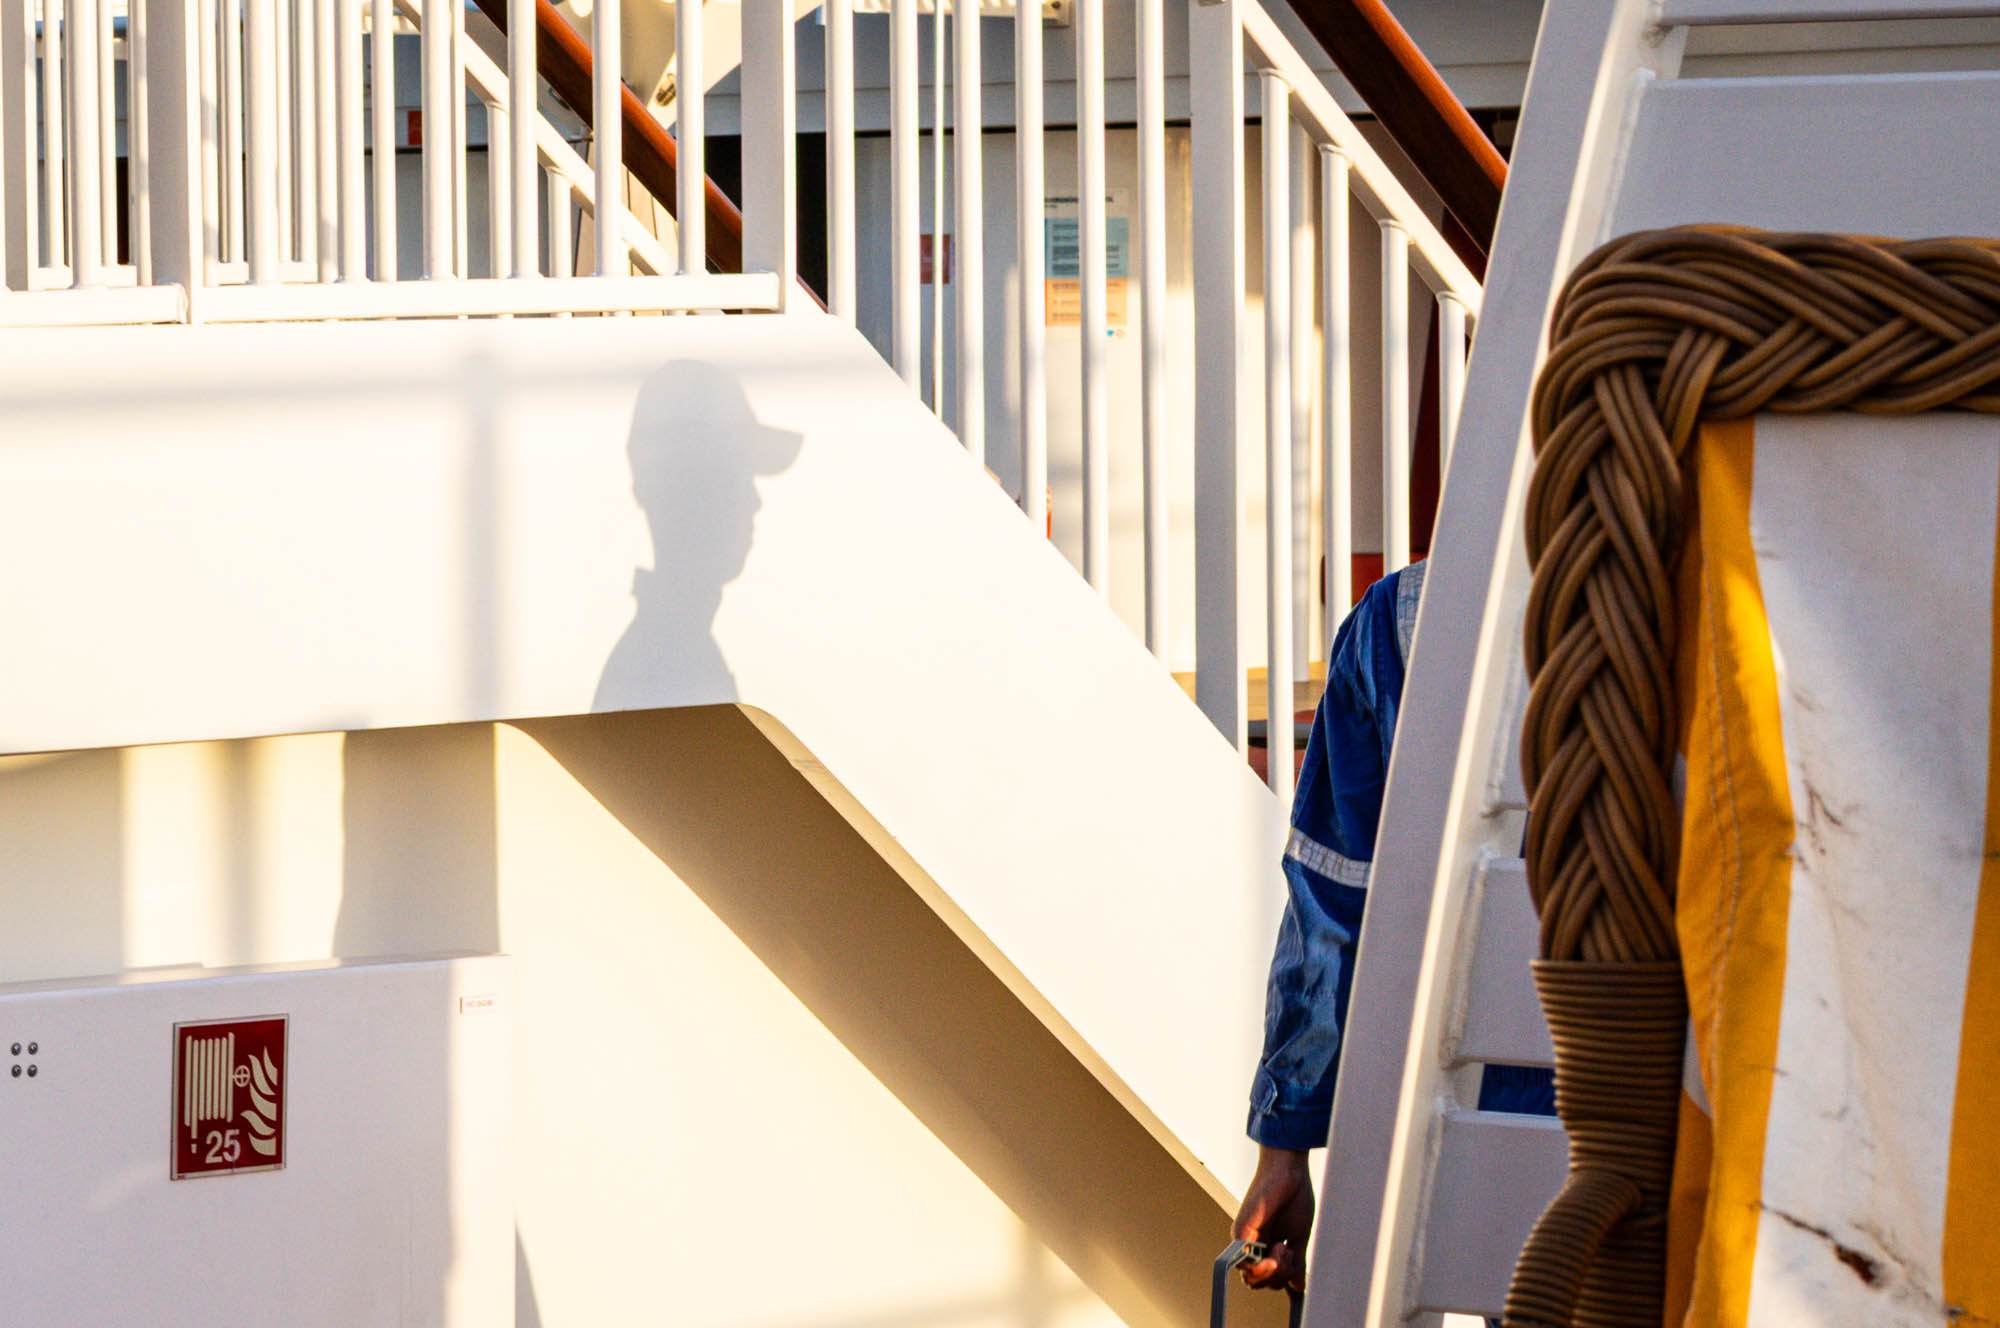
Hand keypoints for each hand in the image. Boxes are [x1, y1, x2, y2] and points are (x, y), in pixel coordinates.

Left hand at [1233, 1146, 1313, 1291]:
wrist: (1289, 1171)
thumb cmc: (1294, 1196)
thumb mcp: (1299, 1236)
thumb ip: (1297, 1262)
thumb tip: (1298, 1285)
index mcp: (1266, 1246)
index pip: (1267, 1279)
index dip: (1281, 1280)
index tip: (1294, 1264)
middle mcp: (1253, 1245)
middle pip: (1258, 1283)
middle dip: (1278, 1278)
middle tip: (1289, 1254)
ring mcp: (1244, 1239)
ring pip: (1250, 1278)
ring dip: (1272, 1272)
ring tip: (1283, 1248)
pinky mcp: (1240, 1231)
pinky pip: (1243, 1263)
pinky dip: (1261, 1267)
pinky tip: (1276, 1252)